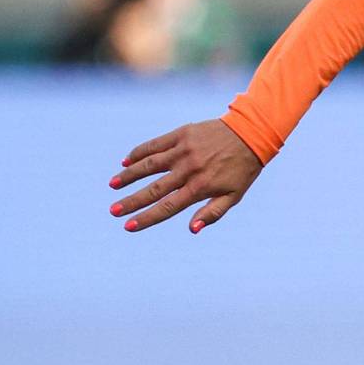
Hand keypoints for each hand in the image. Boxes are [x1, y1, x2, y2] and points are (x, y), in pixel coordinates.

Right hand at [109, 118, 263, 233]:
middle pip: (153, 189)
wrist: (251, 134)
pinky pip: (154, 145)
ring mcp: (183, 150)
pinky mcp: (181, 134)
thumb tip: (192, 230)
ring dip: (128, 175)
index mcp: (200, 187)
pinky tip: (126, 161)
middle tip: (113, 211)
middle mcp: (189, 169)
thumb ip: (212, 213)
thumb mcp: (233, 196)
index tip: (128, 226)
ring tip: (113, 185)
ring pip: (148, 165)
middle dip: (131, 201)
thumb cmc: (241, 169)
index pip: (167, 207)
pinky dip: (139, 153)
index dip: (147, 218)